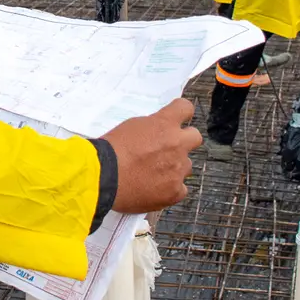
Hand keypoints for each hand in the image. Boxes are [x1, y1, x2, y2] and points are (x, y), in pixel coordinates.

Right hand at [102, 98, 201, 213]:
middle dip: (184, 141)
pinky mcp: (175, 191)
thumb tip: (159, 132)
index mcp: (164, 124)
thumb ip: (152, 127)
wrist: (104, 177)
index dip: (181, 113)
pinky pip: (180, 188)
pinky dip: (169, 188)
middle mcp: (177, 144)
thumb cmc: (111, 151)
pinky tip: (154, 188)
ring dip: (174, 167)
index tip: (176, 119)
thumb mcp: (131, 126)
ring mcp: (178, 169)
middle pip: (195, 137)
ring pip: (186, 165)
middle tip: (169, 148)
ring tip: (153, 173)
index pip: (185, 108)